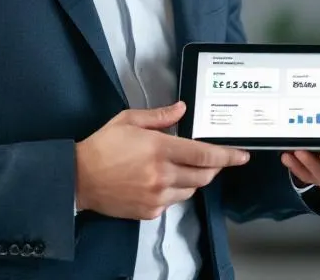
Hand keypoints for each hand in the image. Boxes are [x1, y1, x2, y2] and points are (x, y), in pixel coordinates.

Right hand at [75, 101, 250, 219]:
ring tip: (181, 168)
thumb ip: (160, 116)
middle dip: (214, 168)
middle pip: (203, 176)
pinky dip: (175, 192)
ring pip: (191, 191)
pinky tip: (162, 182)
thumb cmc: (102, 147)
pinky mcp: (150, 211)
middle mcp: (162, 175)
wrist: (78, 179)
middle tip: (214, 160)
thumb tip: (182, 109)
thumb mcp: (129, 120)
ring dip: (193, 180)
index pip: (204, 154)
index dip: (227, 156)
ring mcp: (156, 196)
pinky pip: (173, 202)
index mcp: (159, 149)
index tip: (241, 155)